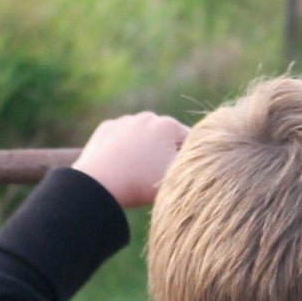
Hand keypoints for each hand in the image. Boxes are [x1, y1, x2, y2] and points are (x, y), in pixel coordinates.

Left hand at [71, 112, 188, 209]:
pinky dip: (124, 150)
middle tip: (158, 176)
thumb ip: (193, 165)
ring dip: (145, 150)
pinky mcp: (106, 128)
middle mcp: (147, 116)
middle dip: (165, 153)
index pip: (190, 142)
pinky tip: (121, 166)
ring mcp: (124, 120)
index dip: (188, 161)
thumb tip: (202, 158)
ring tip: (138, 173)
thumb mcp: (176, 177)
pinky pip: (122, 139)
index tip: (181, 177)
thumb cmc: (142, 182)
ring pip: (143, 137)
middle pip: (165, 138)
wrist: (99, 184)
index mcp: (168, 125)